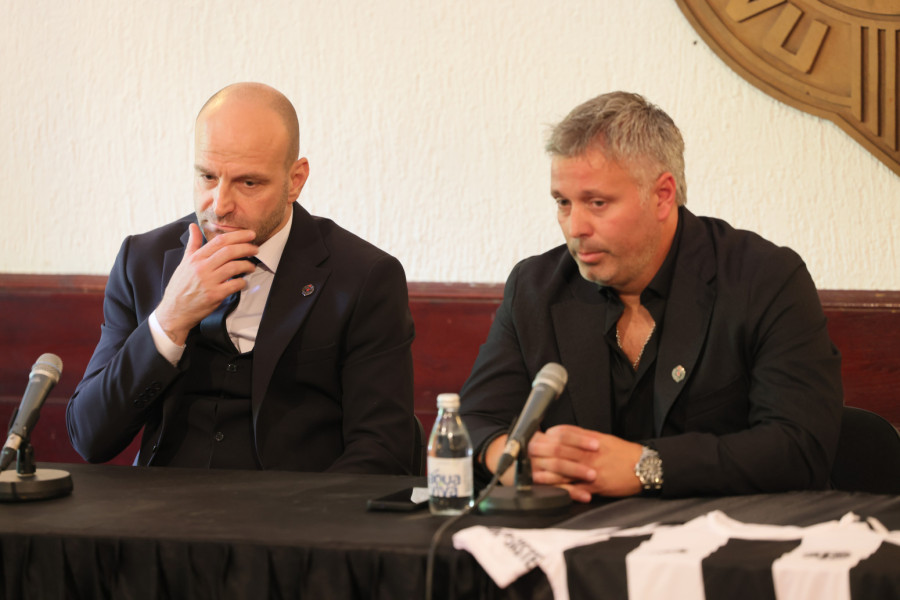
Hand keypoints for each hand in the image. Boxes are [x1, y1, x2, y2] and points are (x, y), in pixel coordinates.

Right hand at [155, 223, 257, 344]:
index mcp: (195, 258)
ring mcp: (208, 281)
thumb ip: (192, 244)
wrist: (174, 310)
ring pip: (234, 267)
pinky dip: (243, 282)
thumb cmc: (181, 286)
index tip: (250, 234)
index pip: (219, 241)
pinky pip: (234, 285)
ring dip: (247, 265)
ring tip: (251, 266)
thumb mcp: (184, 262)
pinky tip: (244, 282)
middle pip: (229, 251)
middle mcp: (201, 267)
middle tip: (255, 248)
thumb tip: (193, 226)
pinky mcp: (214, 295)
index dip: (237, 235)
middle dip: (246, 247)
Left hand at [527, 425, 643, 501]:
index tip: (537, 438)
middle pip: (559, 451)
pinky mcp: (595, 487)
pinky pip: (575, 489)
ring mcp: (591, 471)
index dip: (547, 437)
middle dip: (541, 453)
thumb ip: (581, 435)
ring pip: (563, 470)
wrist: (645, 467)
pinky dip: (563, 490)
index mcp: (589, 441)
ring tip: (533, 474)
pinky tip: (552, 490)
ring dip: (546, 472)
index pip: (563, 435)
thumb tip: (561, 433)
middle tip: (527, 453)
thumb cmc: (623, 453)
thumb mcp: (602, 438)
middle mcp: (588, 454)